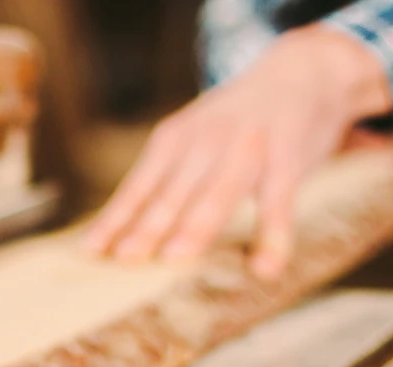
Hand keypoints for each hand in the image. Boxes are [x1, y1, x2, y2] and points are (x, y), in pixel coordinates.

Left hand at [84, 24, 392, 278]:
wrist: (301, 73)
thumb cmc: (234, 127)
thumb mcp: (192, 141)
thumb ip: (166, 182)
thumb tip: (122, 234)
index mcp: (174, 140)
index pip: (138, 187)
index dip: (115, 220)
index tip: (91, 252)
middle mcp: (205, 141)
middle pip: (171, 193)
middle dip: (147, 226)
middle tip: (125, 259)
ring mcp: (247, 146)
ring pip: (217, 192)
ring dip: (196, 226)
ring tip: (176, 258)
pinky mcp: (288, 156)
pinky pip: (278, 202)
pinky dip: (273, 235)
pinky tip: (265, 268)